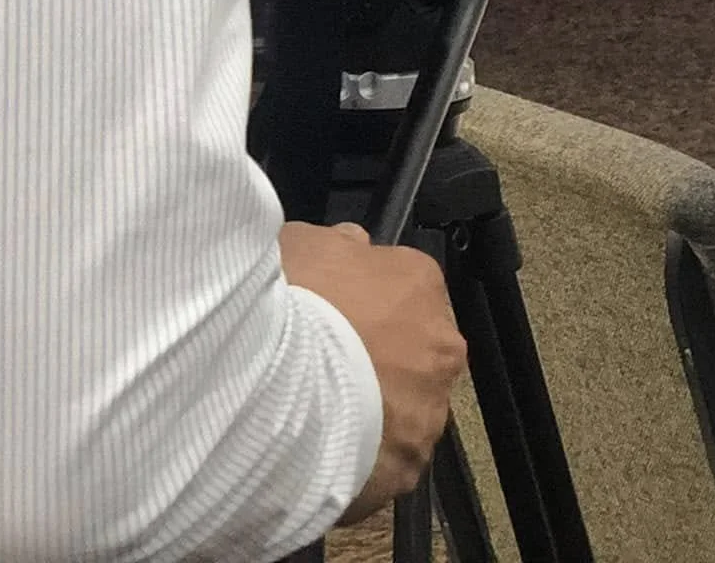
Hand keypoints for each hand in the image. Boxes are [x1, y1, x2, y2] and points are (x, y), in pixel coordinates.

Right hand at [279, 221, 468, 526]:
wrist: (274, 383)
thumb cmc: (290, 302)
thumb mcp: (300, 244)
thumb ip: (335, 246)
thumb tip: (353, 245)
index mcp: (420, 285)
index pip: (405, 290)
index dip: (363, 307)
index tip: (329, 321)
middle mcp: (441, 347)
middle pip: (411, 353)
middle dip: (374, 363)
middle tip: (318, 375)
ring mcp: (428, 412)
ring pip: (401, 412)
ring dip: (368, 416)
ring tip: (311, 424)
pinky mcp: (405, 470)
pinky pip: (381, 465)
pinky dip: (355, 464)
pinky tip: (313, 460)